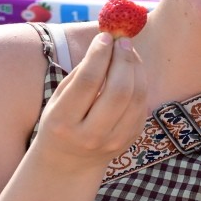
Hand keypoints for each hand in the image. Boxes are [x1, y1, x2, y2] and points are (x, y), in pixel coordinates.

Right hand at [31, 33, 146, 171]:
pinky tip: (132, 72)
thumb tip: (106, 42)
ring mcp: (114, 141)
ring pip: (136, 97)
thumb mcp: (59, 100)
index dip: (99, 55)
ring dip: (136, 68)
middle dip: (123, 59)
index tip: (105, 36)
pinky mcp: (130, 140)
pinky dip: (140, 84)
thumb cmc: (61, 121)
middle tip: (122, 41)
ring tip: (128, 52)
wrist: (68, 164)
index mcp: (63, 121)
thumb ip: (81, 74)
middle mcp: (90, 135)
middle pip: (118, 90)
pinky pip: (142, 106)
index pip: (88, 82)